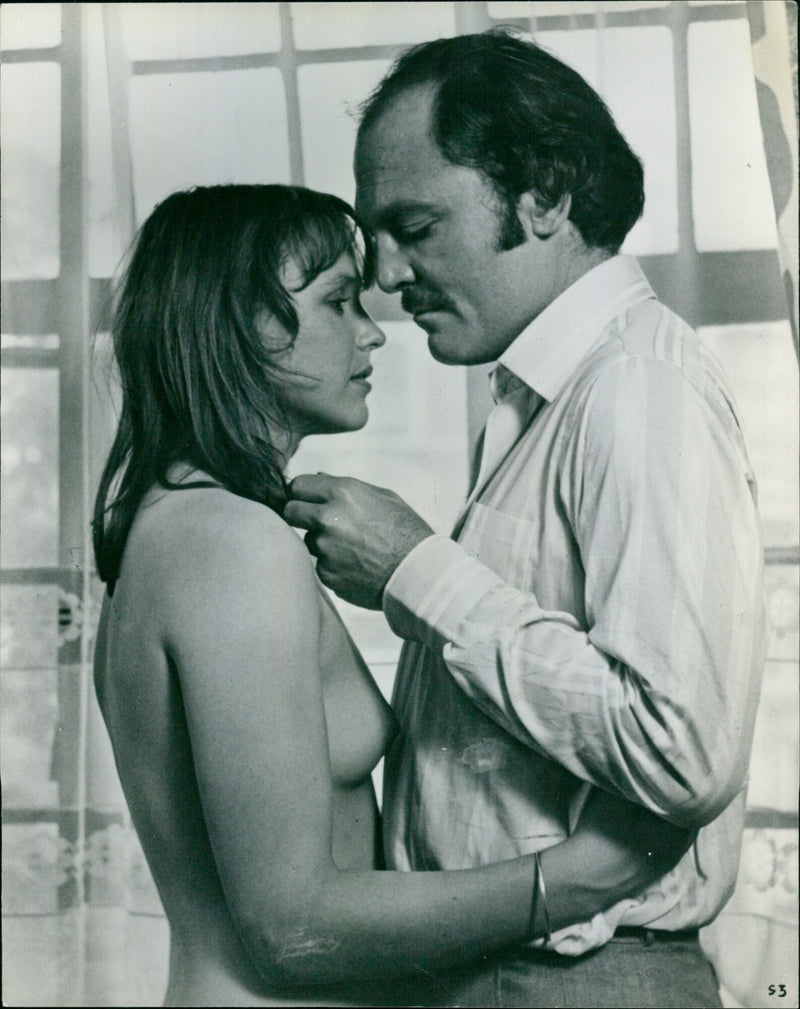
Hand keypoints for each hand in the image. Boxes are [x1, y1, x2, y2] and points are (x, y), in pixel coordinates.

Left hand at [284, 473, 433, 608]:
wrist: (419, 572)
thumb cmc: (407, 530)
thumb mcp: (383, 497)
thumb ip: (345, 486)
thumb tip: (318, 478)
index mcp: (342, 493)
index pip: (296, 486)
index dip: (301, 493)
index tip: (306, 499)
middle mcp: (328, 519)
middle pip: (289, 512)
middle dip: (298, 515)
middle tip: (316, 522)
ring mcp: (325, 549)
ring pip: (307, 541)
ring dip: (322, 543)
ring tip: (352, 548)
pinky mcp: (327, 574)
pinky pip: (320, 565)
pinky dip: (333, 565)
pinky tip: (356, 565)